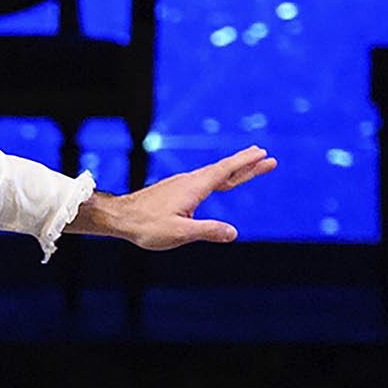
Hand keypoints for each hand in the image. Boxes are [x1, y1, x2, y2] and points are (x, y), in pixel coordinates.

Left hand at [84, 146, 275, 250]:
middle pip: (224, 170)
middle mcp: (190, 182)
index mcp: (194, 188)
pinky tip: (220, 181)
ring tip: (251, 164)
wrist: (119, 217)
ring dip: (235, 169)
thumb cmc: (146, 226)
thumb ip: (206, 231)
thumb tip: (234, 233)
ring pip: (214, 174)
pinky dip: (220, 177)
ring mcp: (182, 185)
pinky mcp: (176, 190)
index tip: (263, 154)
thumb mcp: (179, 233)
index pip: (225, 172)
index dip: (246, 164)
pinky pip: (205, 180)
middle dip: (247, 164)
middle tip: (268, 157)